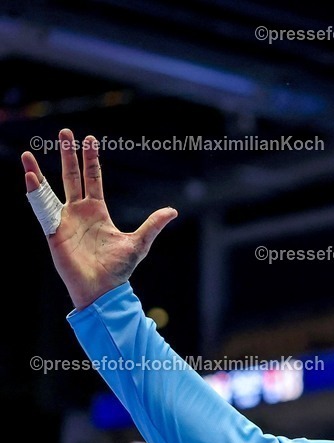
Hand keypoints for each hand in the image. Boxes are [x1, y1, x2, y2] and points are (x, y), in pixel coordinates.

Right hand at [22, 128, 176, 309]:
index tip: (88, 139)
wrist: (103, 289)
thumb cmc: (119, 269)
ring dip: (38, 172)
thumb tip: (173, 211)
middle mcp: (78, 212)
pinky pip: (41, 210)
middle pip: (70, 177)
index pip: (92, 178)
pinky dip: (35, 193)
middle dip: (67, 154)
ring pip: (49, 191)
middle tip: (64, 132)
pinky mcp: (53, 232)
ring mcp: (64, 221)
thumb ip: (153, 224)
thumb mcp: (139, 242)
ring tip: (28, 153)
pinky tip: (29, 177)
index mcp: (97, 212)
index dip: (90, 159)